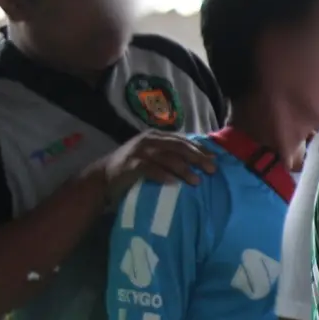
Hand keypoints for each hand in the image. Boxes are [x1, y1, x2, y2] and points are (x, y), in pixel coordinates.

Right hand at [90, 131, 215, 197]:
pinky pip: (150, 169)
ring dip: (184, 169)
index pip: (183, 140)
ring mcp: (139, 152)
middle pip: (178, 147)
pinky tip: (174, 183)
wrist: (104, 177)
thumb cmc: (134, 167)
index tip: (215, 159)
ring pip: (167, 158)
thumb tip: (201, 160)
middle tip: (211, 170)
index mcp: (157, 136)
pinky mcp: (131, 165)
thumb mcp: (154, 156)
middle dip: (197, 157)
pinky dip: (163, 175)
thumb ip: (172, 154)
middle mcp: (149, 140)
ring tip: (196, 180)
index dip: (200, 149)